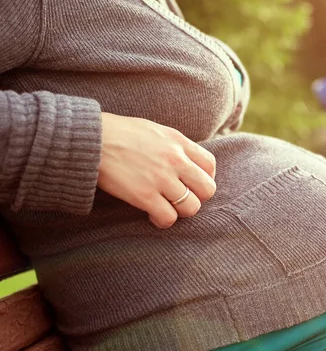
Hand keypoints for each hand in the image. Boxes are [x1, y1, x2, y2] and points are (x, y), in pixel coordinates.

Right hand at [98, 113, 216, 228]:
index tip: (190, 183)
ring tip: (165, 207)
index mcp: (178, 141)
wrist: (90, 138)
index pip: (210, 165)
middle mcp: (175, 159)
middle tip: (180, 198)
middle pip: (207, 189)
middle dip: (197, 197)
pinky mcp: (144, 195)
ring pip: (191, 207)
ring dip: (180, 212)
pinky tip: (152, 215)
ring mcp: (161, 178)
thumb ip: (173, 145)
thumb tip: (184, 161)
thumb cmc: (118, 133)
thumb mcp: (154, 130)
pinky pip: (168, 218)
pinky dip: (163, 221)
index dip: (204, 178)